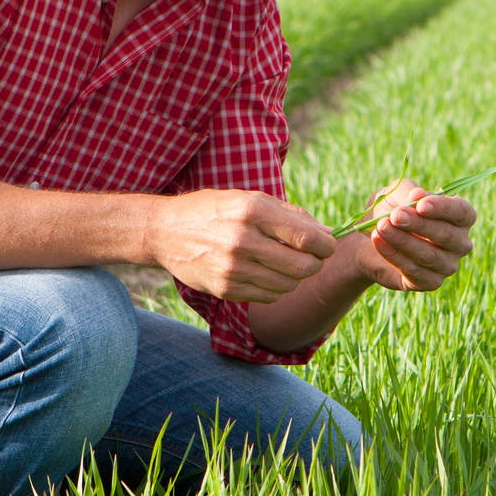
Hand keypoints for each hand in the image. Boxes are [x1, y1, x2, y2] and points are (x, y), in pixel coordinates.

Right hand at [148, 189, 335, 302]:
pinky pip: (269, 296)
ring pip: (288, 284)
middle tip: (311, 257)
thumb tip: (329, 233)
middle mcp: (242, 240)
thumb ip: (291, 215)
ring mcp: (233, 268)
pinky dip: (276, 288)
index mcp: (252, 211)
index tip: (327, 245)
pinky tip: (267, 273)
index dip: (326, 245)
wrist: (166, 231)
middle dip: (315, 263)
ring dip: (295, 277)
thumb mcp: (250, 199)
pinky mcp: (226, 289)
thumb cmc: (215, 210)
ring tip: (286, 264)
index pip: (307, 238)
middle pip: (303, 266)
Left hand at [354, 179, 475, 292]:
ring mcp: (447, 265)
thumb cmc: (390, 211)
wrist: (368, 239)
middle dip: (419, 225)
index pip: (463, 212)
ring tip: (381, 227)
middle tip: (395, 215)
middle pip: (447, 235)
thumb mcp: (396, 194)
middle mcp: (460, 243)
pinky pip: (416, 271)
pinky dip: (395, 255)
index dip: (443, 208)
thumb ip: (408, 192)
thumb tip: (418, 195)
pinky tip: (378, 241)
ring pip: (430, 255)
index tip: (421, 205)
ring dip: (403, 240)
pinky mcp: (430, 282)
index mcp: (460, 217)